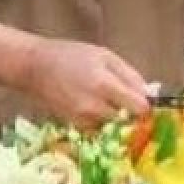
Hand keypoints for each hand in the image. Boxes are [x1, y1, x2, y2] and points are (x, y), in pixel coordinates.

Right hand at [20, 38, 149, 129]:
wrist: (33, 67)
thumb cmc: (69, 55)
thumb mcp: (103, 54)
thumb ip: (130, 74)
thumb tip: (150, 94)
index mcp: (104, 84)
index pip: (140, 108)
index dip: (145, 105)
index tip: (142, 100)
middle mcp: (95, 106)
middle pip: (129, 120)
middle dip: (130, 111)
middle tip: (121, 98)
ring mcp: (84, 119)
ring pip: (115, 126)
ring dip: (116, 116)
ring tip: (103, 99)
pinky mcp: (75, 126)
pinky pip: (99, 129)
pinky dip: (100, 120)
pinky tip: (90, 105)